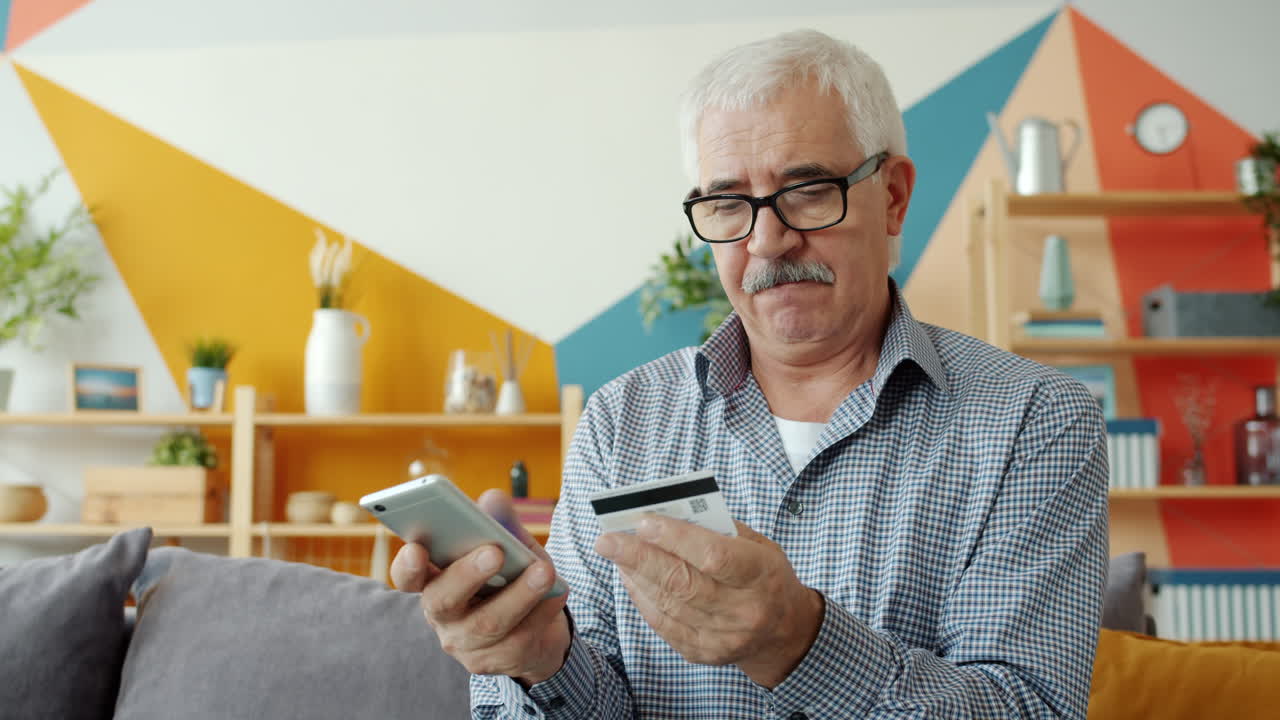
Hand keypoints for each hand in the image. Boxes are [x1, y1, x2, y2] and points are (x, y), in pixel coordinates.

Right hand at [391, 489, 570, 686]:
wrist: (538, 627)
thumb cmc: (511, 576)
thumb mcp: (506, 545)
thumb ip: (498, 522)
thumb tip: (493, 498)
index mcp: (434, 580)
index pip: (407, 577)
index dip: (407, 565)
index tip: (417, 547)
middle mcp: (443, 615)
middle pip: (443, 600)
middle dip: (468, 574)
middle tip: (494, 552)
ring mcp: (467, 644)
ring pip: (488, 623)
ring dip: (519, 594)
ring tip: (544, 570)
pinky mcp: (498, 662)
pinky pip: (520, 639)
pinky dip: (543, 611)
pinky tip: (558, 592)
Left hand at [595, 516, 823, 688]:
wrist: (785, 634)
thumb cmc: (766, 577)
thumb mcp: (759, 545)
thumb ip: (719, 530)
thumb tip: (668, 515)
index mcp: (761, 576)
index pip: (714, 557)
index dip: (676, 539)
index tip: (644, 522)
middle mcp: (743, 611)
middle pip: (682, 583)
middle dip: (639, 557)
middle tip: (607, 539)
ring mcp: (722, 637)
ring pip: (667, 604)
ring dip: (635, 575)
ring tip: (614, 551)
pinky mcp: (703, 653)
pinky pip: (663, 624)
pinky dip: (642, 597)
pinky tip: (629, 576)